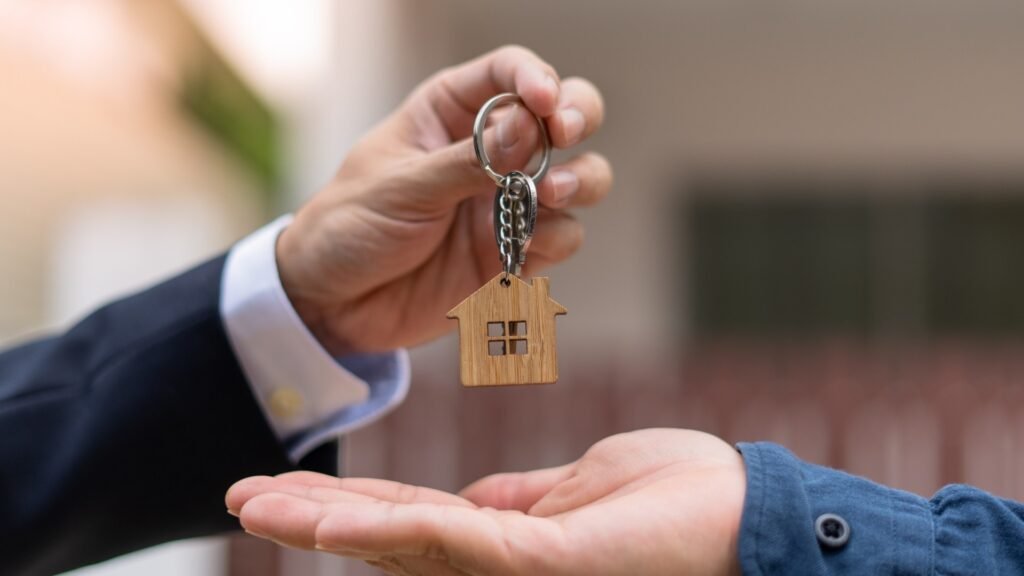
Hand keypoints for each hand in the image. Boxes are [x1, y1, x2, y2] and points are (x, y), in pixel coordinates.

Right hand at [226, 429, 744, 575]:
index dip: (343, 510)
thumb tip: (470, 500)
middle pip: (386, 545)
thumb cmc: (683, 500)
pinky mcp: (544, 566)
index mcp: (509, 544)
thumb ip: (520, 500)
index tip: (284, 489)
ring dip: (326, 525)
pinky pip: (456, 541)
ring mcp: (519, 573)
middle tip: (238, 496)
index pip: (408, 526)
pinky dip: (390, 528)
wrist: (755, 517)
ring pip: (402, 548)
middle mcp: (500, 570)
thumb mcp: (582, 488)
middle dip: (311, 522)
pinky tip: (333, 518)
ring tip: (258, 502)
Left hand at [276, 46, 610, 353]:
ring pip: (581, 176)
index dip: (535, 78)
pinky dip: (556, 238)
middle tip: (565, 134)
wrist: (334, 305)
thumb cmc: (350, 227)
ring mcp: (508, 202)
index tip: (543, 102)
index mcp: (450, 113)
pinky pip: (564, 237)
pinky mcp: (516, 251)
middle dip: (577, 117)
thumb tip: (528, 126)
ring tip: (554, 193)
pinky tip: (524, 246)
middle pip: (564, 116)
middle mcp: (491, 151)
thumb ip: (466, 161)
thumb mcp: (401, 187)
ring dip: (581, 179)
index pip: (507, 74)